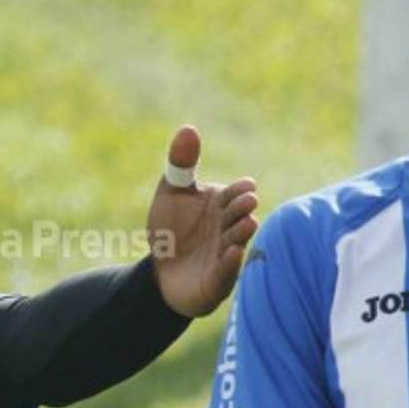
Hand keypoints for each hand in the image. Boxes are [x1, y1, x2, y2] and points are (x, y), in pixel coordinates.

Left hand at [147, 125, 258, 317]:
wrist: (160, 272)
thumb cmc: (171, 228)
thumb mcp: (171, 193)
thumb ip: (181, 163)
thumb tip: (189, 128)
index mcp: (222, 205)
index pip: (234, 193)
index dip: (240, 189)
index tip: (246, 185)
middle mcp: (228, 228)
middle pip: (238, 215)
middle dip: (243, 208)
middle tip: (248, 201)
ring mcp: (225, 254)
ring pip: (236, 241)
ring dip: (241, 232)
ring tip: (247, 222)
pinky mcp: (218, 279)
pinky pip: (227, 271)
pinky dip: (231, 262)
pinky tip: (233, 252)